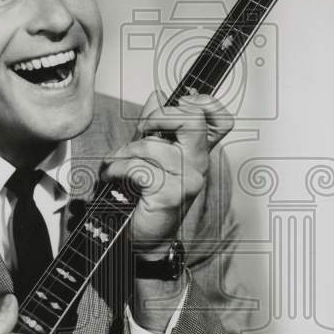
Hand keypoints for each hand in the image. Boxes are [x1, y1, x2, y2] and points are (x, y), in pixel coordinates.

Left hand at [101, 91, 233, 253]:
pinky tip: (113, 177)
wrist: (144, 238)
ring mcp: (188, 180)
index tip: (178, 107)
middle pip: (192, 119)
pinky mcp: (170, 195)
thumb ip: (154, 124)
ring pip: (153, 146)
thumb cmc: (146, 196)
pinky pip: (138, 168)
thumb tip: (157, 95)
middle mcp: (199, 164)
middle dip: (158, 117)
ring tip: (115, 163)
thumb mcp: (150, 154)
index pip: (221, 120)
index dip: (203, 103)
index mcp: (198, 151)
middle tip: (142, 130)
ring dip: (124, 152)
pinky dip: (116, 169)